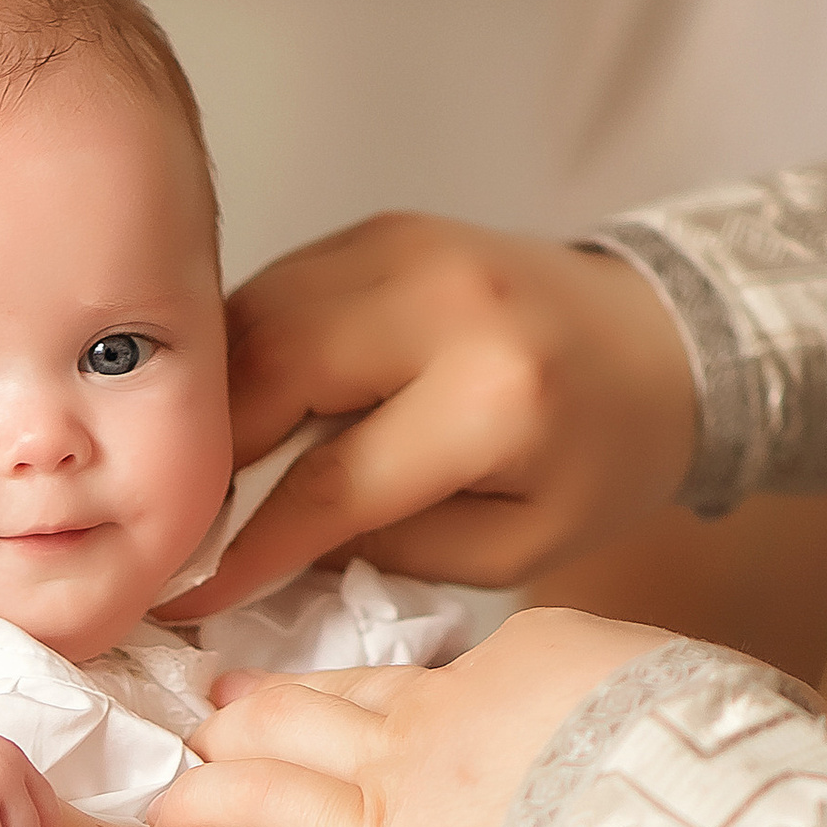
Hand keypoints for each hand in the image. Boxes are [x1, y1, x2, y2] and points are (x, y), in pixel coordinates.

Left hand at [152, 609, 671, 826]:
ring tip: (195, 739)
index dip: (405, 693)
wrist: (674, 796)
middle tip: (232, 684)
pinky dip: (212, 800)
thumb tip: (668, 732)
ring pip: (297, 733)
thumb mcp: (690, 710)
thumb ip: (638, 722)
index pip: (456, 680)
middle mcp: (455, 699)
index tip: (382, 699)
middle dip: (290, 691)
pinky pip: (270, 806)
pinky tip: (170, 808)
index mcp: (536, 660)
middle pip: (355, 691)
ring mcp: (405, 762)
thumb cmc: (710, 765)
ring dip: (240, 733)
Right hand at [177, 215, 699, 616]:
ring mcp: (402, 246)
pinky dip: (236, 358)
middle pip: (268, 373)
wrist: (662, 341)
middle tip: (165, 522)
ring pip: (252, 322)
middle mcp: (441, 300)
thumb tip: (267, 546)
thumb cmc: (598, 459)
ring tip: (181, 476)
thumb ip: (388, 548)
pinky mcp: (377, 231)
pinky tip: (221, 415)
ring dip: (204, 402)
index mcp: (491, 396)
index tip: (186, 595)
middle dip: (201, 457)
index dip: (246, 548)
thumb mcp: (512, 545)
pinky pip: (272, 293)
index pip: (329, 481)